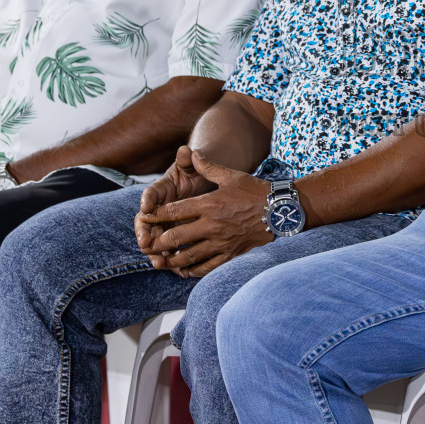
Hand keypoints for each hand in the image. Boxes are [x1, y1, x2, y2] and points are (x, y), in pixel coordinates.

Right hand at [136, 146, 215, 260]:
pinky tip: (178, 272)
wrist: (203, 187)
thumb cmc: (196, 175)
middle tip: (145, 243)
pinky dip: (172, 262)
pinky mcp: (172, 237)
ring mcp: (163, 226)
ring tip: (159, 263)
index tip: (146, 209)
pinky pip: (169, 252)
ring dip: (155, 253)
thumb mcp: (192, 167)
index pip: (149, 196)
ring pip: (154, 241)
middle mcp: (157, 210)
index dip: (147, 202)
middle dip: (144, 234)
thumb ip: (187, 160)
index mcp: (160, 192)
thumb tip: (185, 149)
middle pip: (145, 224)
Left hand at [136, 151, 272, 276]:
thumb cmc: (254, 191)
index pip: (175, 211)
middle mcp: (212, 225)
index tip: (144, 216)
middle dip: (158, 241)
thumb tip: (191, 152)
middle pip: (176, 237)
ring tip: (161, 260)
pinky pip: (207, 267)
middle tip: (147, 243)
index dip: (156, 214)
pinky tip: (184, 271)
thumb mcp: (231, 176)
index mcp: (210, 204)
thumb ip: (208, 166)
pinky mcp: (230, 254)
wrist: (279, 211)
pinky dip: (193, 271)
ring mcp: (221, 242)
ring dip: (171, 260)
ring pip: (188, 255)